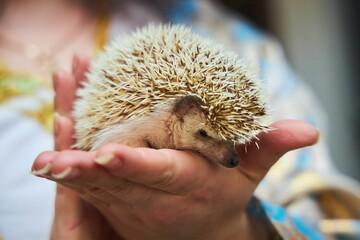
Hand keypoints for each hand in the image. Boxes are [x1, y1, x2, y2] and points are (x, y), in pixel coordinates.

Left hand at [32, 55, 318, 239]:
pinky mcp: (113, 198)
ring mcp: (127, 201)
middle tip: (52, 158)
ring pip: (91, 184)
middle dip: (82, 170)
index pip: (156, 175)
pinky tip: (52, 145)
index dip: (133, 166)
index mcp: (184, 186)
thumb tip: (310, 131)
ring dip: (66, 165)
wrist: (200, 229)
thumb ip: (270, 148)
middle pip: (114, 182)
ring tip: (43, 150)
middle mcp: (151, 197)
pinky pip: (85, 182)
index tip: (105, 155)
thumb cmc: (224, 194)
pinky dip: (67, 164)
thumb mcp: (250, 174)